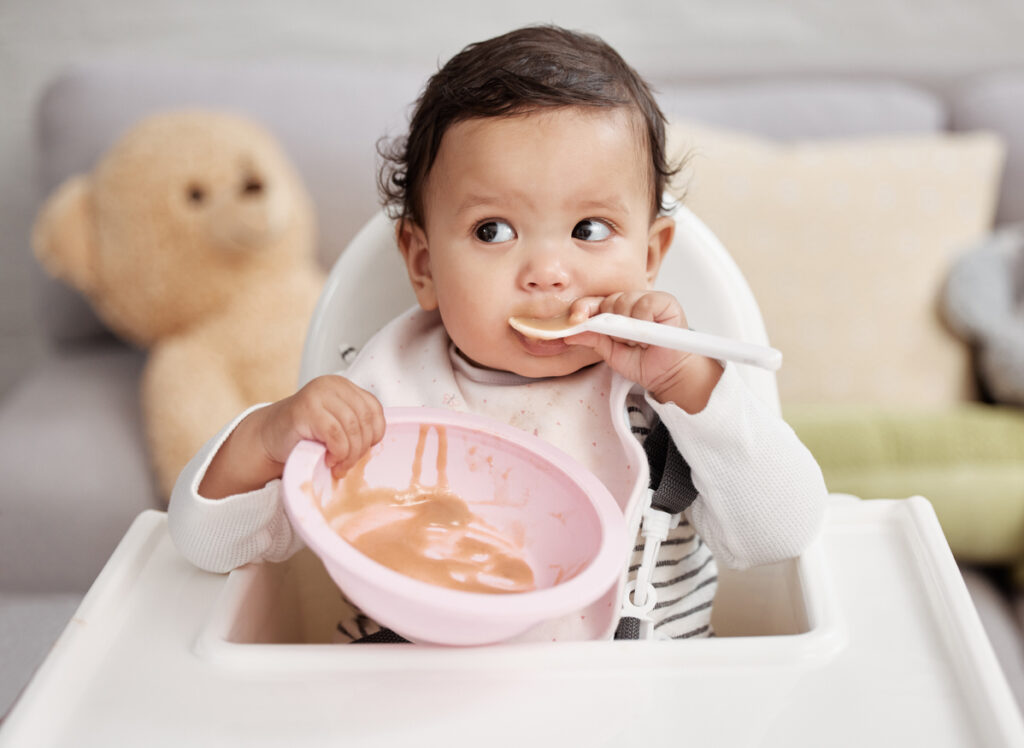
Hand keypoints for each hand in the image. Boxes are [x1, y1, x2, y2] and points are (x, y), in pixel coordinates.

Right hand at [258, 375, 385, 476]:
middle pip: (365, 419)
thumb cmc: (304, 434)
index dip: (374, 434)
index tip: (363, 449)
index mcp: (343, 386)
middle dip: (361, 448)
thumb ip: (355, 425)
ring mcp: (318, 395)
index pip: (374, 408)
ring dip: (349, 454)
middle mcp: (332, 385)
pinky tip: (328, 459)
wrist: (269, 437)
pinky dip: (338, 452)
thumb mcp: (336, 423)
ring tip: (339, 465)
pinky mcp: (306, 410)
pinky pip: (335, 434)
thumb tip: (376, 443)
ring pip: (352, 427)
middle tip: (348, 464)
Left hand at [565, 292, 722, 412]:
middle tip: (623, 341)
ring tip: (638, 341)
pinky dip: (642, 319)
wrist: (668, 375)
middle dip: (610, 323)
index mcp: (616, 311)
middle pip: (608, 301)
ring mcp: (648, 299)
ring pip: (624, 301)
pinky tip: (649, 331)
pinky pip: (644, 304)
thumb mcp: (611, 353)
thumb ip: (593, 339)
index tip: (575, 319)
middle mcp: (631, 302)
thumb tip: (570, 332)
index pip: (594, 302)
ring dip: (627, 326)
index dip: (584, 309)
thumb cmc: (643, 362)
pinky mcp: (665, 301)